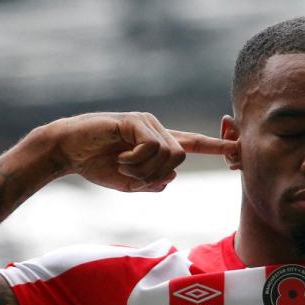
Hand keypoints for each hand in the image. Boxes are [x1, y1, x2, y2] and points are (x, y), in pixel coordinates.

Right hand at [43, 112, 236, 192]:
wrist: (67, 152)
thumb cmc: (96, 166)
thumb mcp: (130, 184)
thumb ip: (153, 183)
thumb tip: (171, 177)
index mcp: (157, 143)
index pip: (192, 143)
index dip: (216, 146)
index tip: (238, 148)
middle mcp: (156, 129)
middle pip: (180, 157)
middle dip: (157, 174)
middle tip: (131, 175)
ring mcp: (146, 122)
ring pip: (169, 154)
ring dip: (144, 170)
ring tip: (122, 166)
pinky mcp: (134, 120)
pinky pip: (152, 146)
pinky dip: (136, 161)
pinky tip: (120, 160)